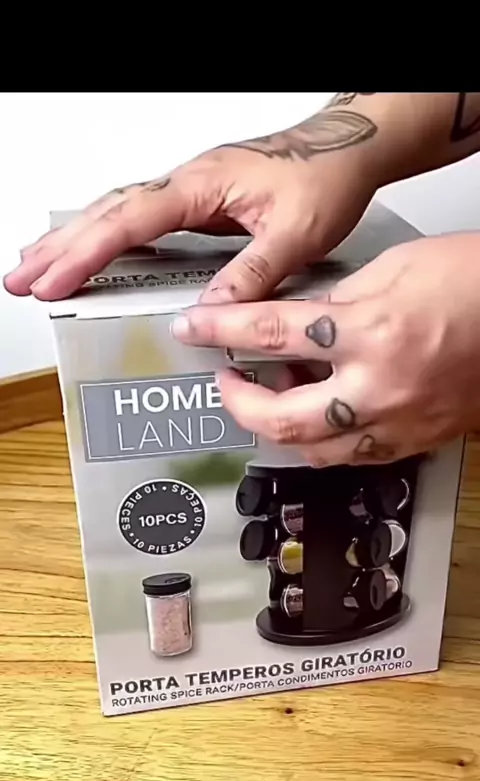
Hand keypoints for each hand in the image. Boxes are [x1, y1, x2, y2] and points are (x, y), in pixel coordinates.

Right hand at [3, 105, 377, 301]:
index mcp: (202, 185)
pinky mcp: (197, 202)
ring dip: (74, 241)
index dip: (88, 254)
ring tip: (36, 268)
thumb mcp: (296, 235)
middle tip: (21, 280)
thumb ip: (251, 274)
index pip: (130, 222)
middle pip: (107, 214)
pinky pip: (138, 219)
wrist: (347, 148)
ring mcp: (189, 191)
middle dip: (60, 248)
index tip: (55, 281)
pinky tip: (92, 253)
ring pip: (116, 213)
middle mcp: (187, 183)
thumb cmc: (325, 177)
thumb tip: (208, 311)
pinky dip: (106, 236)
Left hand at [171, 234, 479, 464]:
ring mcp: (397, 423)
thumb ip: (334, 300)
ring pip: (312, 450)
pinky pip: (351, 456)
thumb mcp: (392, 270)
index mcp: (369, 331)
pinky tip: (319, 416)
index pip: (271, 333)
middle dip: (239, 402)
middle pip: (280, 418)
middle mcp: (378, 387)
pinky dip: (323, 440)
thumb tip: (292, 322)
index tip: (192, 328)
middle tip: (228, 380)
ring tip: (273, 397)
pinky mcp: (413, 442)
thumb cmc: (473, 283)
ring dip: (279, 427)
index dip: (221, 329)